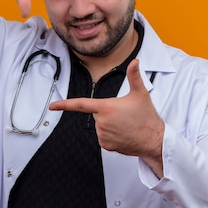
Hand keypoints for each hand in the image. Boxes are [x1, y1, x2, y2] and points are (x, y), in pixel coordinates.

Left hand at [49, 59, 164, 176]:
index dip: (64, 104)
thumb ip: (134, 76)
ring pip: (100, 126)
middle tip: (124, 114)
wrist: (153, 140)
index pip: (80, 104)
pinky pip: (103, 137)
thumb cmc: (146, 117)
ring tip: (125, 125)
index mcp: (106, 107)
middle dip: (107, 112)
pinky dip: (111, 135)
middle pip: (97, 114)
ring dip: (109, 124)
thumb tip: (135, 62)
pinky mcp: (105, 145)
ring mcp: (103, 135)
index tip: (53, 105)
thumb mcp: (140, 94)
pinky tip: (123, 134)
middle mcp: (102, 122)